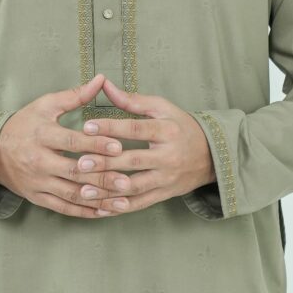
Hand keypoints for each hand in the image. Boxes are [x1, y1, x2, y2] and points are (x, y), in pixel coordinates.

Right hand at [0, 73, 137, 217]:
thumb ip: (75, 96)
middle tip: (126, 180)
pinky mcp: (37, 197)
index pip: (71, 141)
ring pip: (71, 194)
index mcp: (42, 134)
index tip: (118, 146)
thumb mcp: (46, 105)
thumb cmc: (24, 124)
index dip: (95, 144)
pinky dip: (85, 212)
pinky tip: (105, 212)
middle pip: (73, 171)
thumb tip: (101, 80)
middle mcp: (39, 160)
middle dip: (102, 177)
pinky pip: (63, 208)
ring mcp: (38, 182)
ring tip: (123, 201)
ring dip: (98, 199)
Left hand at [74, 76, 215, 213]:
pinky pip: (141, 203)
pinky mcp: (166, 194)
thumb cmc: (180, 126)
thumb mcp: (162, 108)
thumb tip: (104, 85)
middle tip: (80, 163)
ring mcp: (167, 178)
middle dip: (105, 163)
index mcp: (167, 131)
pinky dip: (121, 207)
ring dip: (108, 191)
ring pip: (135, 187)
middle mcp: (168, 156)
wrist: (212, 155)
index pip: (136, 129)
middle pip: (133, 161)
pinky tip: (101, 208)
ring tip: (84, 190)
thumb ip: (132, 100)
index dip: (111, 128)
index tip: (87, 126)